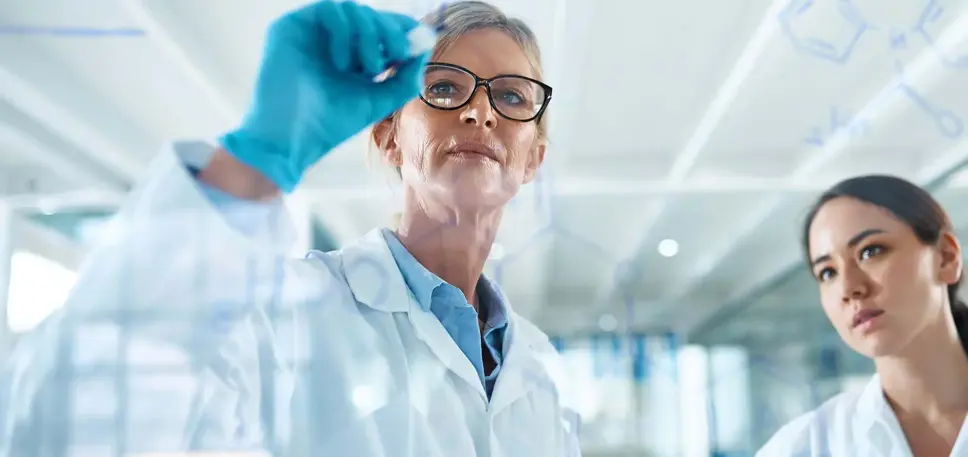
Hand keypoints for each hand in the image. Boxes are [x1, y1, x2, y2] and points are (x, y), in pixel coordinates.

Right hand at [219, 0, 431, 192]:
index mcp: (354, 58)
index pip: (383, 31)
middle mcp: (334, 43)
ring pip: (353, 9)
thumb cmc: (330, 124)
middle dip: (391, 31)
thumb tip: (424, 49)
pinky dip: (344, 31)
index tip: (420, 41)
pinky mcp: (293, 26)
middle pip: (371, 17)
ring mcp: (313, 34)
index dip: (403, 30)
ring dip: (369, 34)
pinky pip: (329, 9)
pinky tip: (342, 63)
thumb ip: (404, 79)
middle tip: (399, 53)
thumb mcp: (378, 101)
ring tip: (368, 68)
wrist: (290, 139)